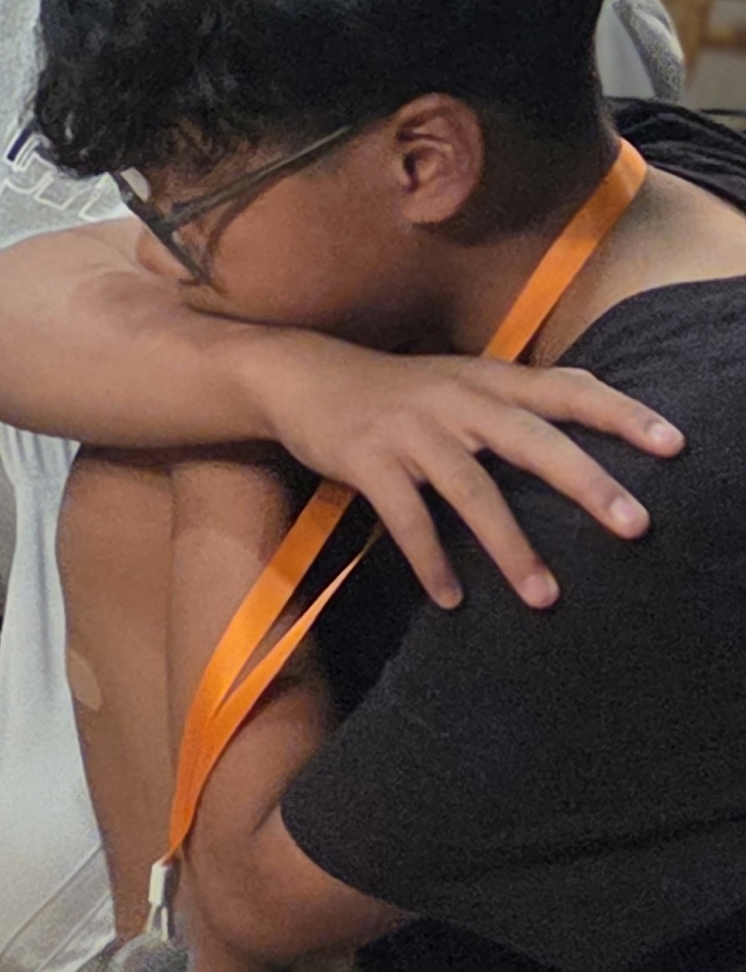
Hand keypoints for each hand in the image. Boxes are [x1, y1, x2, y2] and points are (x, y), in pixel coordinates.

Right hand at [245, 338, 683, 609]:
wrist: (296, 374)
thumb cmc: (392, 390)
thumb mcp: (456, 380)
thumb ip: (514, 402)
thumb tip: (587, 433)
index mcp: (486, 379)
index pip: (566, 389)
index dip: (621, 414)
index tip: (675, 445)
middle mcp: (454, 398)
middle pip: (531, 439)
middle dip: (586, 481)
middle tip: (635, 524)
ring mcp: (408, 429)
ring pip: (471, 488)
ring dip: (510, 546)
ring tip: (545, 597)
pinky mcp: (365, 458)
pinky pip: (404, 516)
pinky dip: (430, 559)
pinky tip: (451, 597)